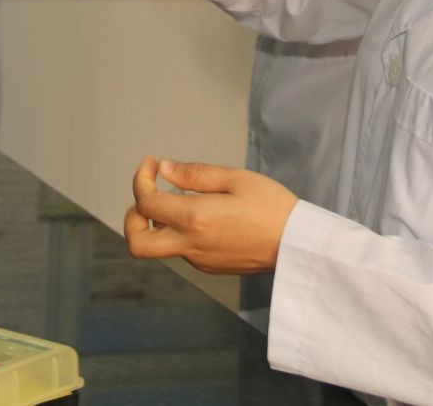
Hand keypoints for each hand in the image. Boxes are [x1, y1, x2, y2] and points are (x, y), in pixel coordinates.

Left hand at [123, 157, 297, 274]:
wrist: (299, 245)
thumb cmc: (273, 207)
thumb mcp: (235, 179)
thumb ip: (194, 174)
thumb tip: (163, 169)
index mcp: (196, 219)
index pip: (146, 203)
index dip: (142, 179)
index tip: (152, 164)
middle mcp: (192, 245)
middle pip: (138, 243)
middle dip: (132, 218)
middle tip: (147, 195)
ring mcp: (200, 261)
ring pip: (161, 246)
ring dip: (160, 222)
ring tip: (185, 197)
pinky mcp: (211, 267)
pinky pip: (182, 250)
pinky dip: (180, 231)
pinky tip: (204, 215)